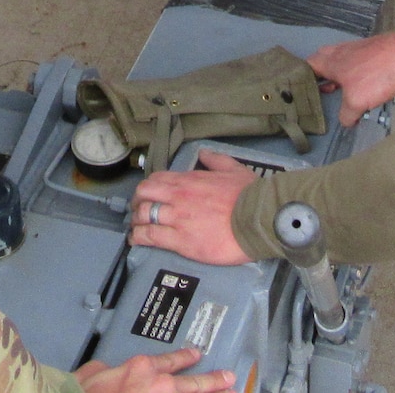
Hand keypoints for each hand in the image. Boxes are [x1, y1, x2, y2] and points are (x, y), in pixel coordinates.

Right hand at [76, 347, 233, 392]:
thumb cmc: (83, 391)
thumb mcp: (95, 370)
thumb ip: (109, 368)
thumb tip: (108, 370)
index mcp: (141, 368)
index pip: (170, 360)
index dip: (186, 357)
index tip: (197, 354)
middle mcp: (158, 386)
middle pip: (193, 384)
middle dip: (214, 382)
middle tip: (230, 379)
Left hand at [131, 150, 255, 264]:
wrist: (258, 219)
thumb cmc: (249, 197)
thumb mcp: (234, 169)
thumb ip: (216, 160)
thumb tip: (204, 154)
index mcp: (189, 180)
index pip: (157, 179)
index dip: (148, 187)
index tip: (148, 194)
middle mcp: (179, 196)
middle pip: (144, 194)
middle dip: (137, 201)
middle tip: (137, 209)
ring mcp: (178, 219)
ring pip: (143, 215)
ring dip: (136, 221)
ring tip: (135, 227)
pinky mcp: (181, 240)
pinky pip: (150, 236)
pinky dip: (139, 237)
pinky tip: (136, 240)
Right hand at [308, 32, 394, 126]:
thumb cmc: (374, 74)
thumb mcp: (356, 101)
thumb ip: (346, 115)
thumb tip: (345, 121)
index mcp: (329, 61)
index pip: (305, 67)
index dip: (301, 80)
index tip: (302, 93)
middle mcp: (337, 52)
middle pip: (320, 63)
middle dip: (319, 78)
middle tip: (321, 91)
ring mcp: (353, 50)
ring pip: (337, 63)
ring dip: (336, 77)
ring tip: (339, 91)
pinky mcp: (368, 52)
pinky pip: (352, 63)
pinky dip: (351, 74)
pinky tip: (359, 86)